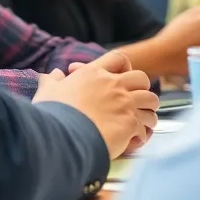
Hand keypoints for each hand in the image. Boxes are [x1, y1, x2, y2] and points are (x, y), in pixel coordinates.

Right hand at [33, 51, 157, 158]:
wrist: (61, 136)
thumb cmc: (53, 114)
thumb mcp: (47, 91)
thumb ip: (53, 80)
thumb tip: (55, 73)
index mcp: (94, 74)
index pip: (119, 58)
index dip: (125, 66)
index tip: (122, 76)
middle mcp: (113, 85)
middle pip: (142, 78)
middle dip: (142, 89)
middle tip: (136, 101)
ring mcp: (125, 103)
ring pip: (151, 101)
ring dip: (147, 111)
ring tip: (142, 122)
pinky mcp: (130, 123)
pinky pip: (145, 127)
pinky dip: (141, 135)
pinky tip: (134, 140)